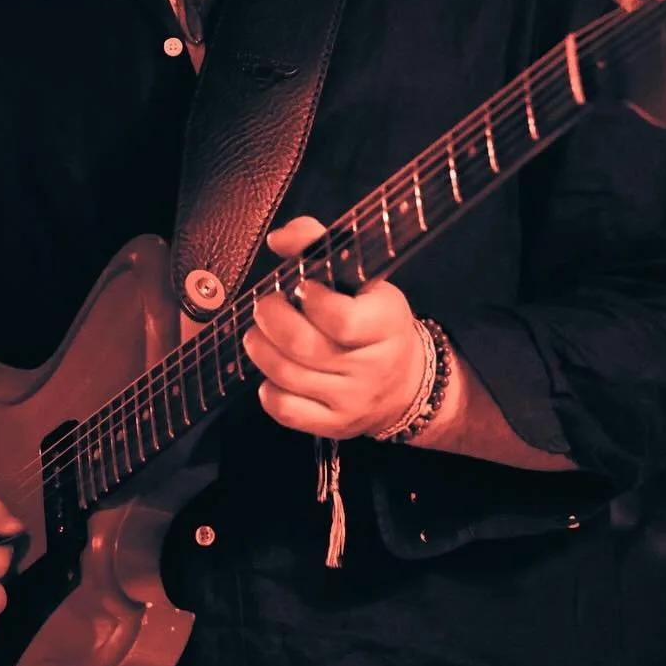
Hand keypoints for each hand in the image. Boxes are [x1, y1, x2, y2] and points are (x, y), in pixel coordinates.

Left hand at [245, 216, 426, 439]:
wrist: (405, 382)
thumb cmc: (374, 320)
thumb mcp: (361, 278)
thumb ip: (318, 244)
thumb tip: (278, 239)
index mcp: (385, 323)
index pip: (342, 319)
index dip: (311, 300)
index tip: (302, 285)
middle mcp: (372, 366)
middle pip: (305, 347)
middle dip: (272, 320)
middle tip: (265, 306)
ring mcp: (353, 400)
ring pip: (288, 377)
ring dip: (261, 349)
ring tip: (261, 333)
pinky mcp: (335, 425)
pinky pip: (287, 411)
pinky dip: (268, 390)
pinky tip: (273, 372)